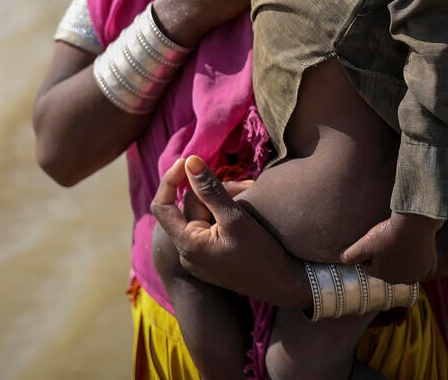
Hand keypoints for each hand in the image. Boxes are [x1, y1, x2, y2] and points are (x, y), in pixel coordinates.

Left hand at [149, 155, 308, 308]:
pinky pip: (210, 228)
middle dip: (213, 191)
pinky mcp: (211, 259)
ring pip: (203, 215)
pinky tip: (246, 214)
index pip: (162, 206)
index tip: (188, 162)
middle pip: (190, 208)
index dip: (170, 180)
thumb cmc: (261, 254)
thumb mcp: (235, 217)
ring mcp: (199, 258)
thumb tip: (190, 161)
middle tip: (246, 186)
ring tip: (251, 196)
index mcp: (187, 244)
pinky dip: (223, 215)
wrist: (285, 286)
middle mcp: (187, 254)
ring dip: (222, 201)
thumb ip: (210, 189)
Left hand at [340, 212, 441, 283]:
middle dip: (387, 256)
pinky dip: (417, 254)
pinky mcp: (430, 265)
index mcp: (385, 277)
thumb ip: (350, 256)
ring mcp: (418, 274)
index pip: (372, 266)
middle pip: (390, 267)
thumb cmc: (386, 235)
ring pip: (406, 264)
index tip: (374, 240)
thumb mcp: (363, 245)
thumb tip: (344, 260)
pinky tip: (413, 243)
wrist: (413, 225)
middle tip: (388, 239)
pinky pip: (420, 260)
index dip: (370, 252)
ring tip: (400, 240)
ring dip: (402, 256)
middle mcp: (403, 280)